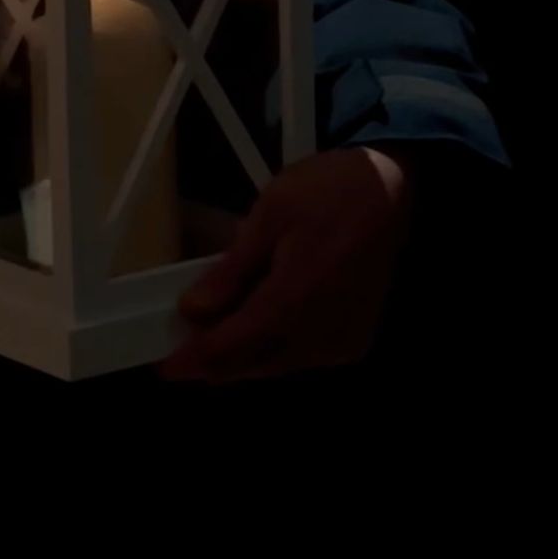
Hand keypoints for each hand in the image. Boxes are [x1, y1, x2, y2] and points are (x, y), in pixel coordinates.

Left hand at [162, 147, 412, 382]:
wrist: (390, 190)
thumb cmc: (327, 193)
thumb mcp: (269, 215)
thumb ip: (231, 271)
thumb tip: (194, 311)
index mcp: (294, 300)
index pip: (232, 347)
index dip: (195, 360)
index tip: (167, 367)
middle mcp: (320, 334)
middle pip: (253, 364)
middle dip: (216, 359)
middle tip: (187, 342)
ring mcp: (341, 342)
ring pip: (277, 364)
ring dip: (246, 352)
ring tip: (221, 325)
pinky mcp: (354, 341)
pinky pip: (303, 357)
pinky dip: (276, 347)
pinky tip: (262, 320)